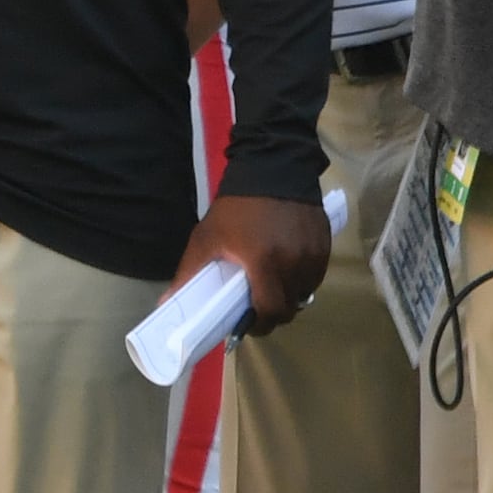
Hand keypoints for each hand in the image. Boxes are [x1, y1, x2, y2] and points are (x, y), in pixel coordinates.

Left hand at [179, 189, 334, 330]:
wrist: (273, 168)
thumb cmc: (236, 207)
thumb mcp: (207, 237)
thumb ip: (189, 272)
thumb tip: (166, 304)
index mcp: (265, 262)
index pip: (270, 310)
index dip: (259, 324)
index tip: (246, 323)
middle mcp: (295, 263)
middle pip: (290, 307)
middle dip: (273, 313)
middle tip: (256, 306)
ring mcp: (314, 255)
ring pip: (304, 293)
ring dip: (288, 296)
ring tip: (270, 286)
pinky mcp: (326, 246)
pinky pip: (315, 277)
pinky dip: (302, 280)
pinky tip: (286, 270)